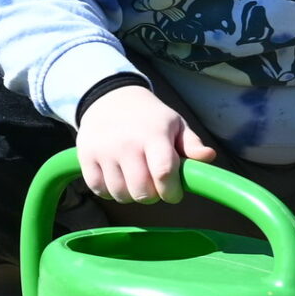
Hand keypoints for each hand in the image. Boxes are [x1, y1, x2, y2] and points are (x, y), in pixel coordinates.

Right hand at [77, 84, 213, 203]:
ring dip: (132, 195)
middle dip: (154, 196)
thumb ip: (192, 144)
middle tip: (156, 187)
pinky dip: (111, 192)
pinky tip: (119, 180)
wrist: (110, 99)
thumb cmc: (150, 117)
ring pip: (121, 194)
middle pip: (142, 191)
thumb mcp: (175, 124)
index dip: (172, 192)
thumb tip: (208, 157)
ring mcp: (103, 152)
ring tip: (137, 181)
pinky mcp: (85, 157)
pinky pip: (99, 190)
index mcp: (154, 136)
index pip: (163, 173)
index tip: (174, 194)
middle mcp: (127, 144)